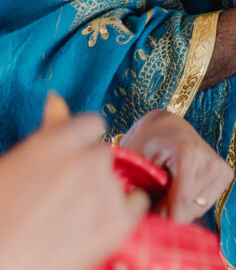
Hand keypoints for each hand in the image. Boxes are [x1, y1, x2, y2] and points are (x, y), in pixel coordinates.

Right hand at [0, 94, 148, 269]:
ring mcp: (105, 191)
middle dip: (88, 171)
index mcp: (54, 143)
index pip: (91, 124)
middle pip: (102, 155)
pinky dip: (126, 209)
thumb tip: (56, 97)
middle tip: (63, 197)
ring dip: (102, 192)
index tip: (74, 157)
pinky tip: (103, 220)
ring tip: (71, 217)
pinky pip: (138, 202)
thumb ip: (47, 133)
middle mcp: (86, 161)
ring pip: (116, 180)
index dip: (81, 142)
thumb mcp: (14, 166)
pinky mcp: (118, 221)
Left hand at [119, 110, 232, 223]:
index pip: (180, 206)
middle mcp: (211, 162)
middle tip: (154, 196)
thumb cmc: (147, 143)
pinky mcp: (226, 175)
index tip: (146, 211)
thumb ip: (140, 192)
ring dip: (178, 207)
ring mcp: (222, 168)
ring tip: (167, 189)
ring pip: (196, 210)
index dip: (160, 216)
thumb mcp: (136, 164)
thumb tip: (143, 222)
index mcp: (189, 155)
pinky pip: (204, 204)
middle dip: (168, 211)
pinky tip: (180, 188)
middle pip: (188, 211)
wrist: (168, 127)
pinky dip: (189, 203)